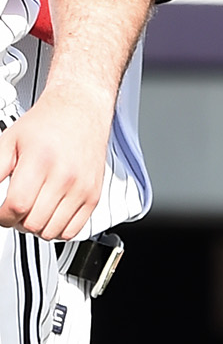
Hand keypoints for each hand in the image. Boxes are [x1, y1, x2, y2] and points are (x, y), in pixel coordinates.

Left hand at [0, 87, 111, 239]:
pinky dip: (57, 230)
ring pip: (52, 232)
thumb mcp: (10, 140)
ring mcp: (81, 188)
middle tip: (15, 210)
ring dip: (36, 228)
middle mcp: (64, 176)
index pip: (16, 206)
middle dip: (17, 222)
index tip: (1, 212)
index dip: (3, 216)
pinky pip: (72, 231)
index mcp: (40, 161)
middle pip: (33, 223)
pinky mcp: (93, 196)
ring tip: (32, 212)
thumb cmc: (47, 124)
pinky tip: (50, 215)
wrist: (81, 111)